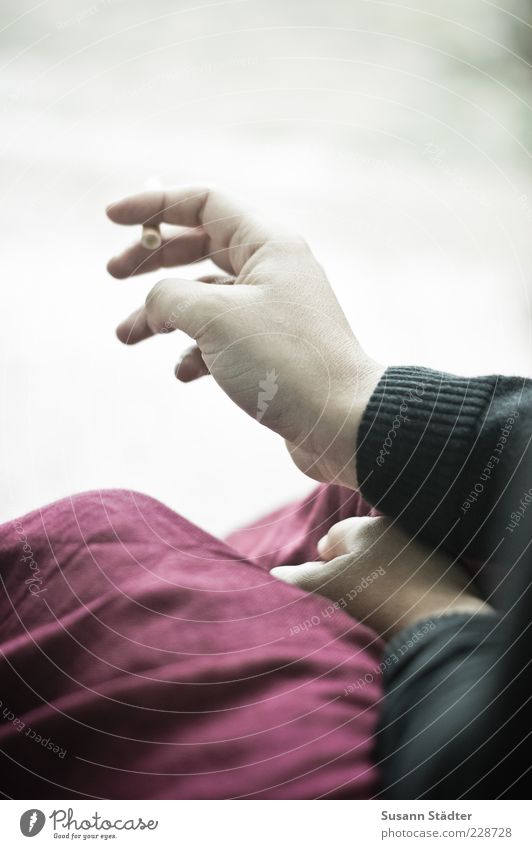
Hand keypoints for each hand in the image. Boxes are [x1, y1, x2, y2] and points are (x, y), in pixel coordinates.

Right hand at [106, 187, 382, 487]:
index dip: (155, 205)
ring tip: (126, 336)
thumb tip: (154, 305)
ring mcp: (273, 311)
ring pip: (205, 299)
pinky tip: (182, 373)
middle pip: (200, 247)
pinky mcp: (272, 351)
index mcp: (268, 244)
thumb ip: (168, 297)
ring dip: (163, 314)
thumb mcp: (214, 318)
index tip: (111, 218)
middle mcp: (273, 270)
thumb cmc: (284, 362)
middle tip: (113, 274)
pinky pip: (222, 338)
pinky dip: (195, 351)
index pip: (203, 203)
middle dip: (153, 260)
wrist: (342, 423)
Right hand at [271, 516, 491, 637]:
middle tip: (350, 598)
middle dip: (354, 567)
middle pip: (364, 547)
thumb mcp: (322, 591)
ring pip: (393, 561)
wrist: (440, 626)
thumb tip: (276, 575)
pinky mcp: (451, 573)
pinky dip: (410, 588)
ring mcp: (428, 549)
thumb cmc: (373, 602)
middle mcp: (398, 529)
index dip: (324, 563)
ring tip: (379, 606)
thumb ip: (293, 580)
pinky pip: (420, 576)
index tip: (326, 584)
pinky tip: (407, 608)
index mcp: (365, 528)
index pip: (333, 539)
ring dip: (383, 577)